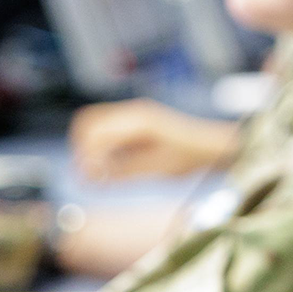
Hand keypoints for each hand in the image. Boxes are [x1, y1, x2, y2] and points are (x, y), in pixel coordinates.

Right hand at [69, 100, 238, 181]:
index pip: (96, 131)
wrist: (210, 147)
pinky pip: (107, 132)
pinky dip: (101, 148)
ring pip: (94, 125)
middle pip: (88, 122)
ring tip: (96, 174)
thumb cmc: (189, 157)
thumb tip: (92, 177)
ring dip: (90, 148)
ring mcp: (132, 116)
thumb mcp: (157, 168)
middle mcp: (132, 112)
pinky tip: (109, 167)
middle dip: (82, 149)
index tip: (88, 178)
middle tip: (87, 176)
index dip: (85, 155)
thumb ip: (124, 171)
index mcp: (138, 120)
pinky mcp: (133, 125)